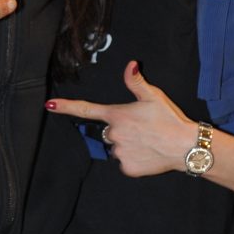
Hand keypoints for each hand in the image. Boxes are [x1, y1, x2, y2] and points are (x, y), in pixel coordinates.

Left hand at [46, 62, 194, 175]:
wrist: (185, 147)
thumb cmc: (169, 119)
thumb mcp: (153, 96)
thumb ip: (136, 82)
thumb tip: (130, 64)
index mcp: (116, 115)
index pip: (85, 109)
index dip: (65, 107)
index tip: (48, 105)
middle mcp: (114, 134)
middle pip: (108, 132)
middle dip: (120, 131)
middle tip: (141, 129)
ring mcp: (119, 153)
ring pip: (117, 148)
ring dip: (127, 146)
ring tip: (147, 141)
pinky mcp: (127, 168)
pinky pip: (124, 163)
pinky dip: (133, 160)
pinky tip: (148, 154)